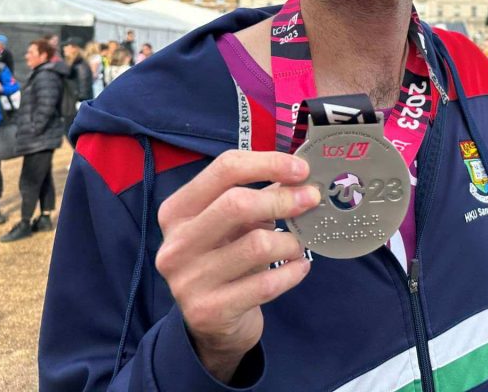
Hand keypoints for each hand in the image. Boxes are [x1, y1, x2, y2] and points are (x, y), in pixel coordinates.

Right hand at [155, 151, 320, 383]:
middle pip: (236, 203)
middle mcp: (176, 243)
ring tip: (299, 245)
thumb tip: (302, 173)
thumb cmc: (226, 259)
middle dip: (283, 199)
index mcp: (177, 210)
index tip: (302, 169)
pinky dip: (292, 272)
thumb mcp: (234, 223)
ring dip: (290, 242)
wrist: (211, 324)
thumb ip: (261, 194)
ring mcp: (188, 280)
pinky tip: (299, 267)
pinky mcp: (208, 311)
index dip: (268, 163)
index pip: (224, 168)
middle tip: (311, 200)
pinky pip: (266, 284)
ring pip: (257, 245)